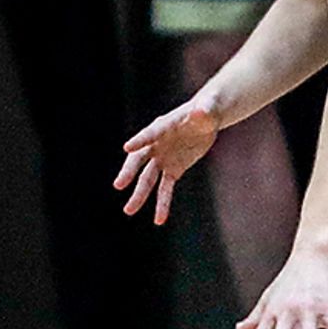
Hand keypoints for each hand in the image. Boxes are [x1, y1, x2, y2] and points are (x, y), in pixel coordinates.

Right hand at [115, 96, 218, 226]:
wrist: (206, 120)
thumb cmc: (206, 109)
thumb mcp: (208, 108)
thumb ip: (204, 111)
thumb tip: (202, 111)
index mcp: (163, 126)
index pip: (150, 133)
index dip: (140, 140)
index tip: (127, 147)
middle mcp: (157, 143)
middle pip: (140, 159)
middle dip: (129, 172)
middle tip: (119, 185)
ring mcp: (163, 158)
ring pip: (148, 179)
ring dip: (140, 194)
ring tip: (129, 211)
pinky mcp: (173, 170)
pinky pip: (165, 188)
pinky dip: (162, 203)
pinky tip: (159, 219)